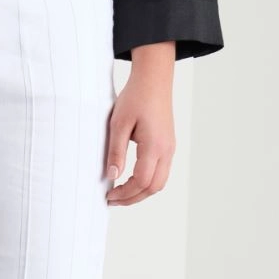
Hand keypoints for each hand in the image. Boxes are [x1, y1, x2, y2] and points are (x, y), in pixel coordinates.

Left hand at [105, 42, 175, 205]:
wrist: (154, 79)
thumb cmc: (135, 97)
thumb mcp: (118, 124)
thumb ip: (116, 152)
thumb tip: (112, 176)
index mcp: (154, 145)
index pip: (142, 182)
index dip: (125, 193)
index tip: (108, 194)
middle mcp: (167, 150)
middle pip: (153, 187)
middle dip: (133, 198)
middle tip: (112, 199)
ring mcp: (170, 148)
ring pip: (159, 183)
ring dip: (140, 192)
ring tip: (120, 193)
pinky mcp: (168, 146)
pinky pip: (161, 173)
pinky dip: (146, 183)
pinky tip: (131, 180)